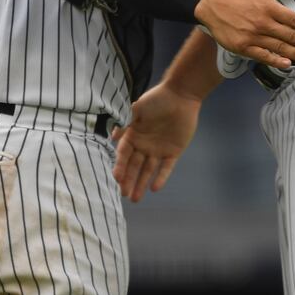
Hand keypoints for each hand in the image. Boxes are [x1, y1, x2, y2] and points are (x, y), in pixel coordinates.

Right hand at [111, 84, 201, 201]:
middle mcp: (144, 145)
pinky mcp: (173, 152)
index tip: (116, 178)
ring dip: (141, 183)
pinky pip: (166, 168)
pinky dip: (161, 177)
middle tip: (124, 194)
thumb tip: (113, 136)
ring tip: (135, 198)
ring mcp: (158, 150)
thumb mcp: (138, 109)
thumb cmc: (157, 99)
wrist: (181, 95)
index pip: (123, 154)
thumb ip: (125, 122)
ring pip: (147, 170)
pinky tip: (154, 188)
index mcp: (133, 135)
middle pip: (134, 166)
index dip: (120, 166)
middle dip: (128, 180)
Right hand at [194, 0, 294, 68]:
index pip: (294, 20)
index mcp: (270, 7)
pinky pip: (262, 55)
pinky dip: (275, 60)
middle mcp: (263, 22)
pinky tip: (287, 64)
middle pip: (290, 35)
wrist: (212, 5)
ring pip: (279, 47)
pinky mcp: (243, 46)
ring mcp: (252, 35)